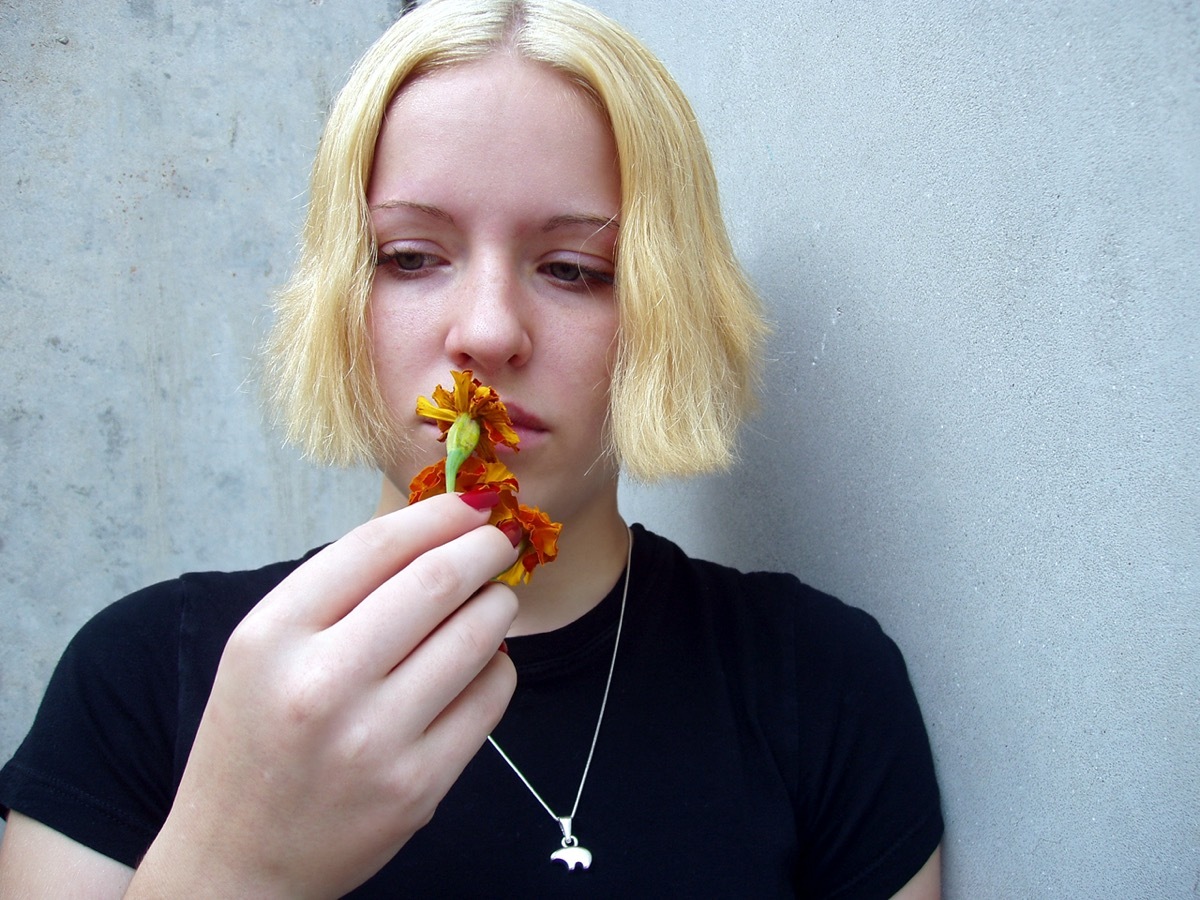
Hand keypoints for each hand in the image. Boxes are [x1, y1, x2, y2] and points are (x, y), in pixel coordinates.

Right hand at [128, 491, 519, 898]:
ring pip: (477, 635)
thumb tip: (439, 530)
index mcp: (272, 636)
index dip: (440, 513)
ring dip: (498, 604)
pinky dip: (497, 665)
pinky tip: (478, 662)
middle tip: (502, 540)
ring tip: (492, 599)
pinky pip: (491, 697)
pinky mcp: (419, 787)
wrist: (240, 860)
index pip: (378, 545)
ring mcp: (375, 741)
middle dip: (486, 548)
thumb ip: (339, 589)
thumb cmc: (257, 737)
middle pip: (438, 581)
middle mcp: (321, 684)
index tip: (476, 501)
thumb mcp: (264, 648)